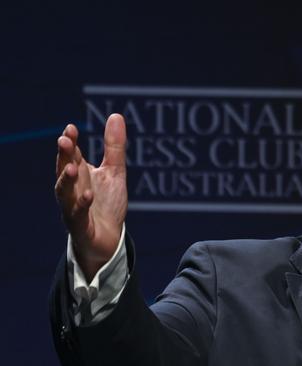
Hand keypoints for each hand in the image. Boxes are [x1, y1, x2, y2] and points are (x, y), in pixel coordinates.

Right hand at [54, 113, 127, 280]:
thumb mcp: (114, 172)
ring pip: (65, 193)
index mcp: (80, 174)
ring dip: (66, 180)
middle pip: (64, 170)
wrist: (109, 239)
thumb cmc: (107, 203)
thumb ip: (114, 147)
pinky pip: (78, 215)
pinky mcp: (80, 226)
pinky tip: (88, 195)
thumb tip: (116, 115)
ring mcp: (73, 207)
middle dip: (63, 156)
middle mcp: (72, 189)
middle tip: (64, 141)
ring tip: (72, 168)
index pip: (72, 155)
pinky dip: (81, 205)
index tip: (70, 128)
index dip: (70, 142)